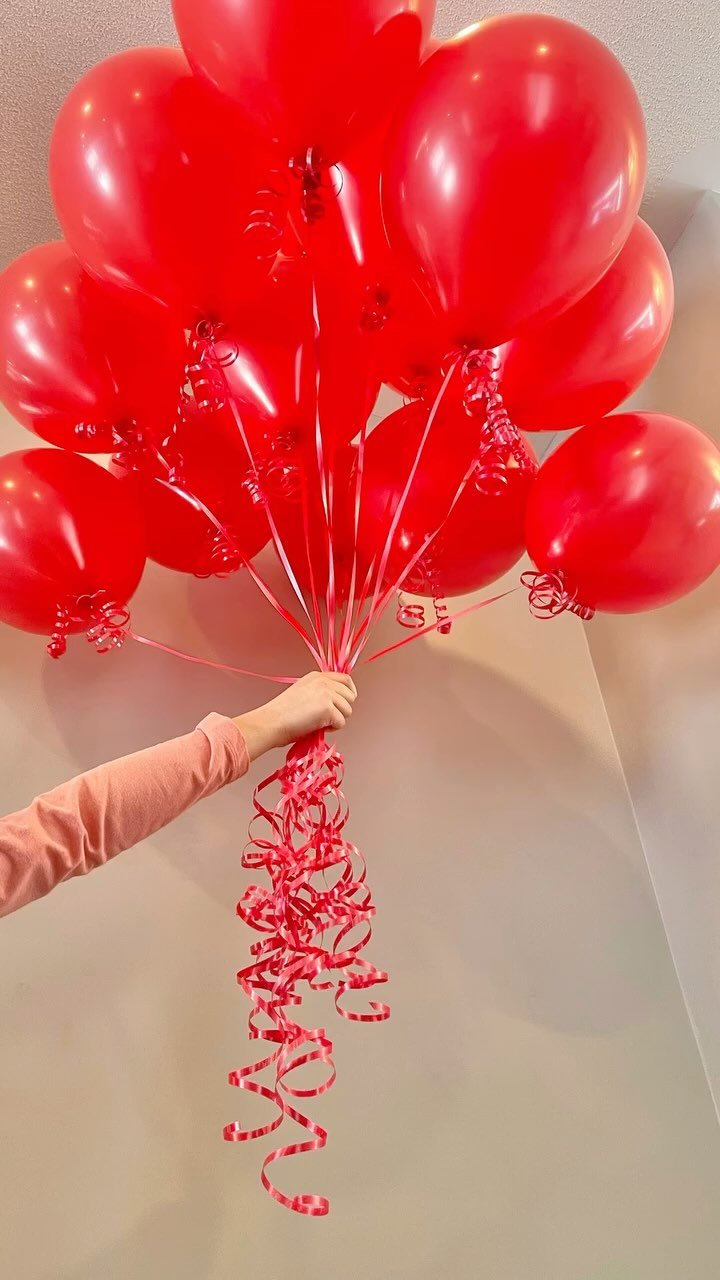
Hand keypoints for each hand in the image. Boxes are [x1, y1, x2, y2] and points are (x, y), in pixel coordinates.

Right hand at [233, 672, 357, 761]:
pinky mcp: (328, 708)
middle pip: (350, 696)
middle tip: (326, 718)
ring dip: (337, 720)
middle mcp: (323, 681)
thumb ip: (320, 694)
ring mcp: (326, 693)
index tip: (343, 704)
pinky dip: (331, 729)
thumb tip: (337, 704)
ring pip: (348, 710)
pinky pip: (341, 723)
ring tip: (318, 723)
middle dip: (342, 709)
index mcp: (317, 676)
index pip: (346, 679)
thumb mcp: (303, 694)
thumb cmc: (281, 714)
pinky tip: (316, 728)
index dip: (348, 693)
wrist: (270, 722)